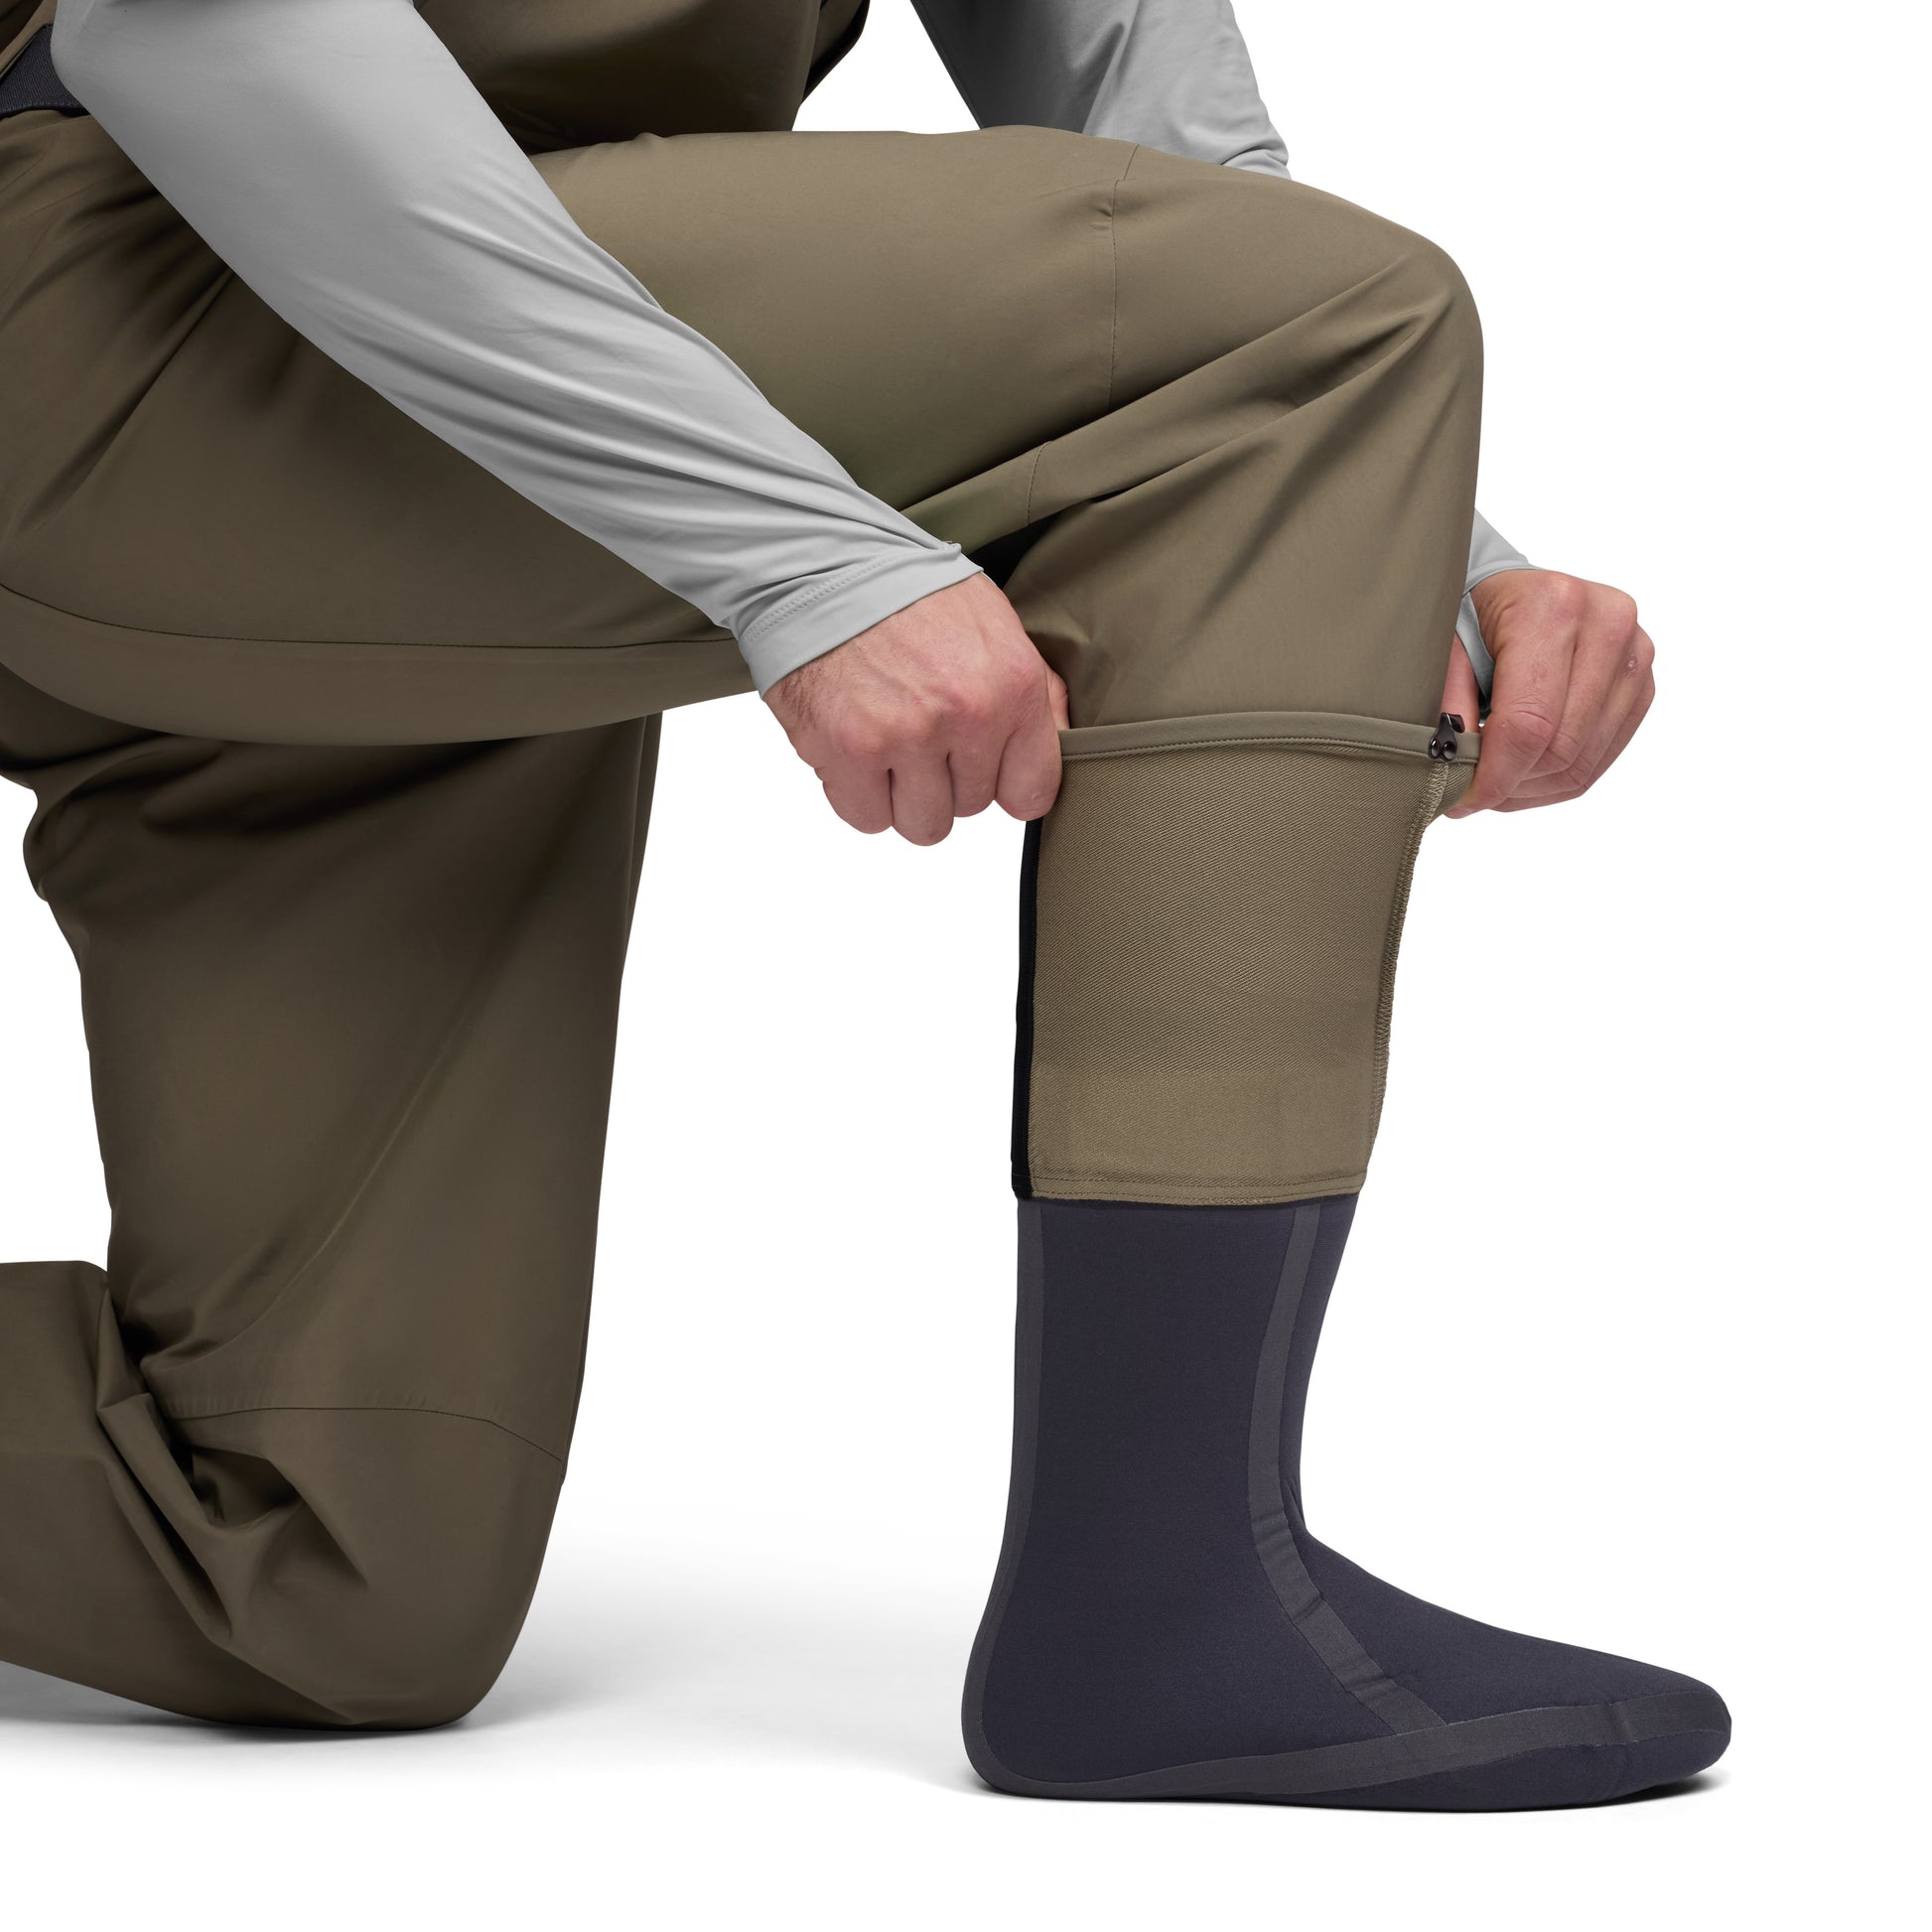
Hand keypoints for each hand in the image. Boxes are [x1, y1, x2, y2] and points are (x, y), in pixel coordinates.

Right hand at [764, 574, 1068, 843]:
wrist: (825, 566)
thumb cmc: (909, 593)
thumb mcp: (994, 622)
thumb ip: (1036, 690)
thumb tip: (1060, 741)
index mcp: (1014, 683)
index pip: (1032, 791)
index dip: (1005, 785)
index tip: (983, 767)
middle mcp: (968, 713)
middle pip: (971, 808)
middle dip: (946, 779)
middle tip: (918, 729)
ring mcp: (908, 736)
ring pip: (922, 824)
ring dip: (904, 796)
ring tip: (888, 743)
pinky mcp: (851, 751)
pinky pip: (867, 817)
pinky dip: (858, 795)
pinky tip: (856, 751)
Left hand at [1441, 570, 1655, 815]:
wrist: (1517, 587)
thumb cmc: (1475, 611)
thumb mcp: (1443, 644)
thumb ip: (1447, 703)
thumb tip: (1452, 769)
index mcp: (1554, 607)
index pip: (1530, 724)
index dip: (1494, 776)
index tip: (1460, 800)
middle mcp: (1608, 624)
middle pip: (1560, 749)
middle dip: (1508, 785)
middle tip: (1468, 792)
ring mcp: (1635, 654)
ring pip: (1582, 764)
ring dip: (1530, 788)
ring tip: (1493, 781)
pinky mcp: (1642, 683)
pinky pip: (1601, 758)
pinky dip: (1557, 779)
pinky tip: (1523, 771)